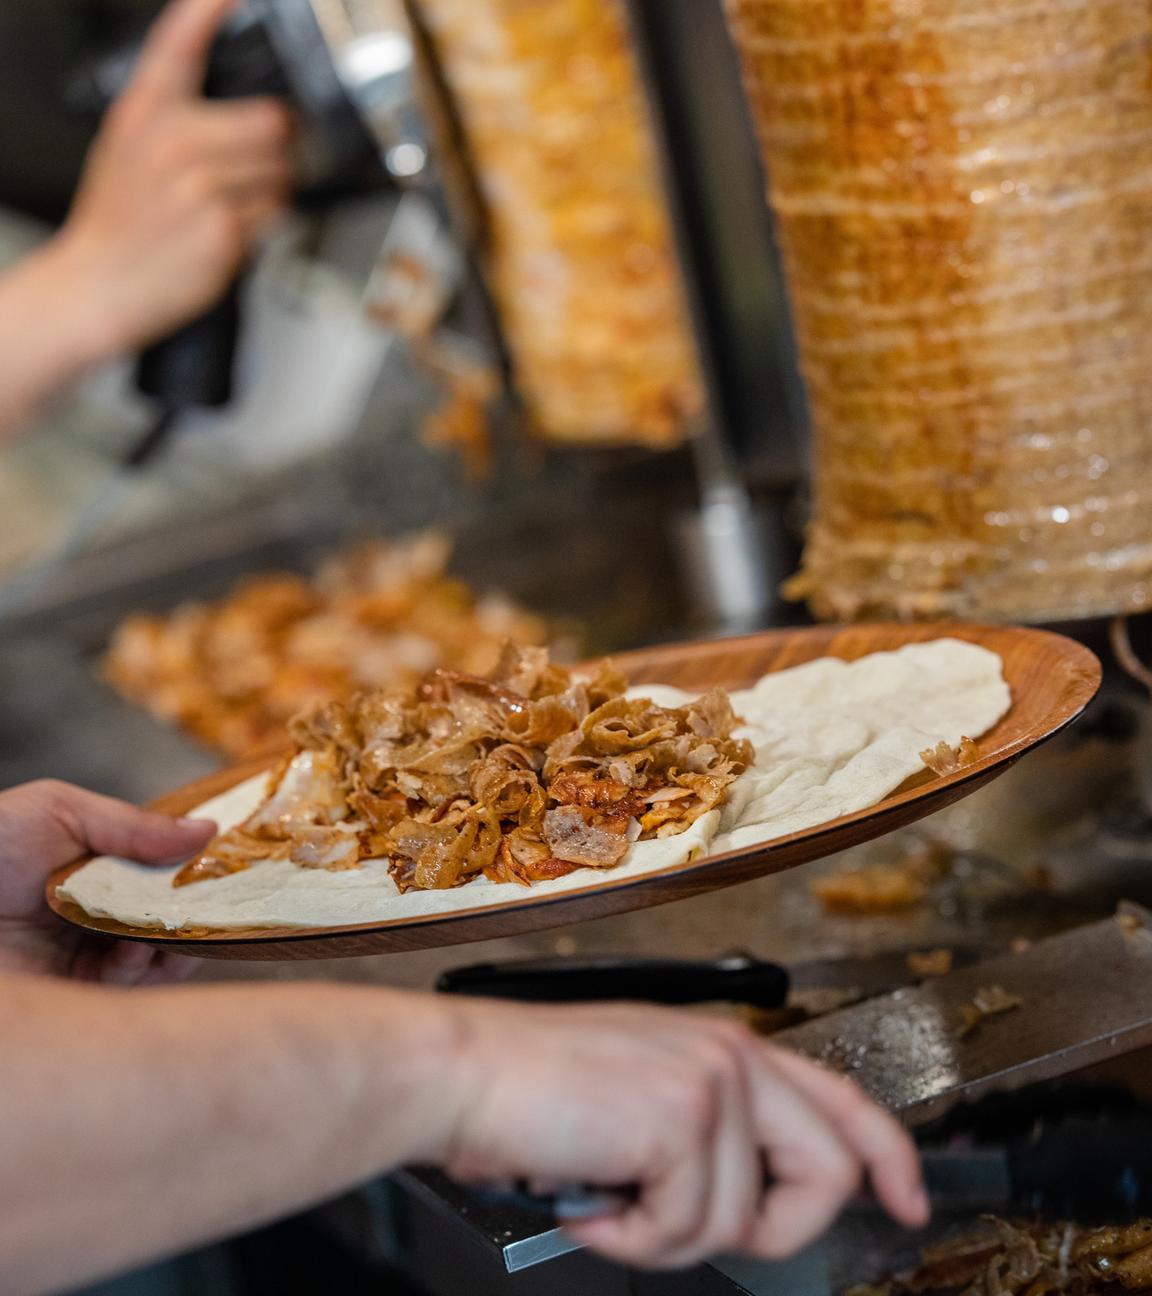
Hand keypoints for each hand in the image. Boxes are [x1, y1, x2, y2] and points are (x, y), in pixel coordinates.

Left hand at [0, 780, 213, 982]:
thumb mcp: (60, 811)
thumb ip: (134, 825)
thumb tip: (209, 829)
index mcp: (98, 868)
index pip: (164, 872)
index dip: (199, 870)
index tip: (233, 866)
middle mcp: (98, 913)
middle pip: (169, 917)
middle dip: (198, 913)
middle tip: (221, 904)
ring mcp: (85, 954)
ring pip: (156, 958)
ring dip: (176, 944)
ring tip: (176, 929)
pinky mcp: (71, 993)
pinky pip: (125, 989)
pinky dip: (144, 971)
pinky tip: (139, 951)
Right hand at [49, 0, 294, 357]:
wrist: (101, 283)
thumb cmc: (120, 220)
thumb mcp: (128, 144)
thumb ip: (175, 113)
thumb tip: (247, 106)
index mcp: (146, 111)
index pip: (179, 43)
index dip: (209, 10)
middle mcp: (172, 140)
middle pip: (273, 122)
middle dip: (278, 147)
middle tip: (252, 165)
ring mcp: (200, 185)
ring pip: (282, 172)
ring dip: (274, 190)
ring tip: (233, 204)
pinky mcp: (224, 228)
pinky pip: (277, 216)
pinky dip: (266, 226)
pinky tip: (229, 230)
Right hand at [438, 1001, 927, 1268]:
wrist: (465, 1072)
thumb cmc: (531, 1090)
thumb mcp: (639, 1094)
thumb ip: (706, 1129)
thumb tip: (746, 1197)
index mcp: (723, 1046)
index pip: (840, 1099)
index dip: (889, 1157)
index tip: (907, 1203)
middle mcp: (730, 1053)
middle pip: (828, 1170)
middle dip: (772, 1230)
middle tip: (684, 1229)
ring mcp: (714, 1080)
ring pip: (745, 1220)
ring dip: (664, 1235)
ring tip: (607, 1200)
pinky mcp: (686, 1114)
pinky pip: (693, 1228)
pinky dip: (633, 1237)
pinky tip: (592, 1200)